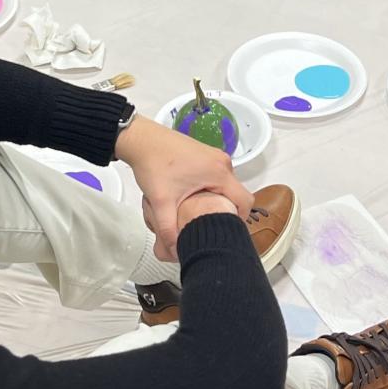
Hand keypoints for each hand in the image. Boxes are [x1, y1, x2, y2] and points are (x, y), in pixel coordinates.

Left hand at [117, 116, 251, 260]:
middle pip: (236, 194)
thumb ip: (168, 228)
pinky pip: (217, 177)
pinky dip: (210, 189)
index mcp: (219, 172)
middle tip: (207, 223)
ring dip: (216, 199)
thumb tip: (174, 249)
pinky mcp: (206, 155)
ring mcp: (214, 156)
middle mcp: (222, 162)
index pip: (245, 201)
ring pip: (226, 186)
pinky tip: (192, 197)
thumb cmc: (153, 163)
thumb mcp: (161, 201)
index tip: (225, 229)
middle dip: (224, 210)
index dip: (239, 220)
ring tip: (198, 211)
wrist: (141, 139)